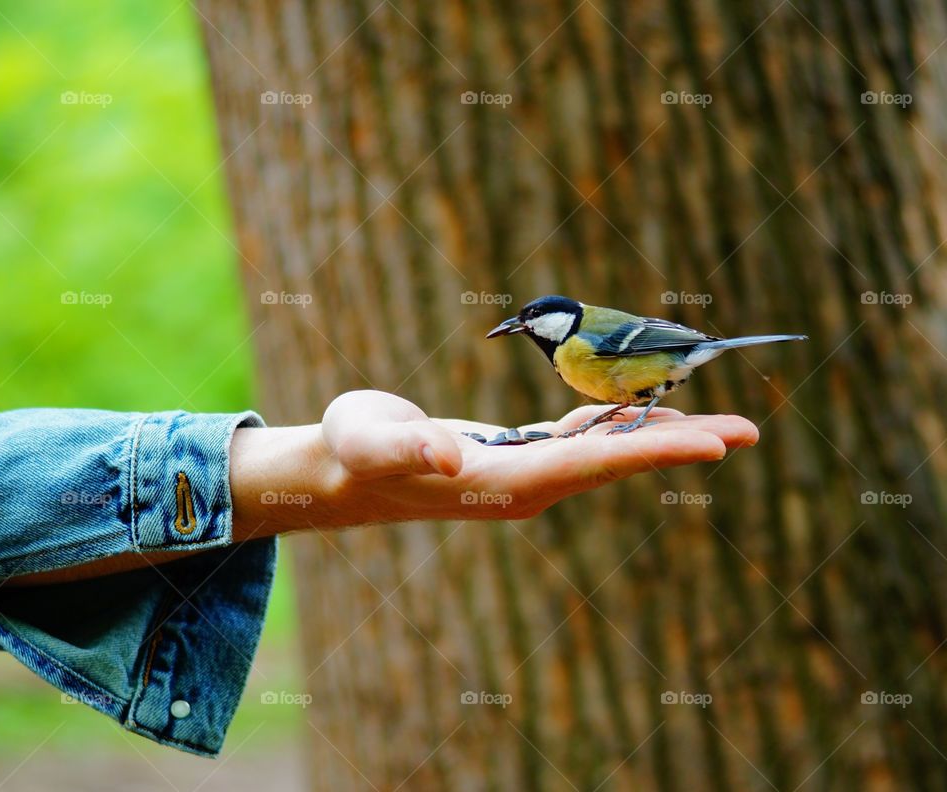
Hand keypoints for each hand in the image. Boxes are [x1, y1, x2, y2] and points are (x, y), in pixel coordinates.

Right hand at [10, 390, 758, 583]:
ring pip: (604, 452)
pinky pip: (582, 439)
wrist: (344, 472)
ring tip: (718, 423)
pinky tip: (643, 409)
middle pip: (615, 462)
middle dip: (678, 445)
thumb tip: (450, 453)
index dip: (652, 451)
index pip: (592, 464)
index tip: (714, 444)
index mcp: (504, 481)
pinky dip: (618, 424)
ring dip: (657, 436)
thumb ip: (405, 444)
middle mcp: (526, 484)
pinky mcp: (518, 457)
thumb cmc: (353, 449)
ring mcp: (525, 473)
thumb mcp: (369, 438)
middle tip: (748, 432)